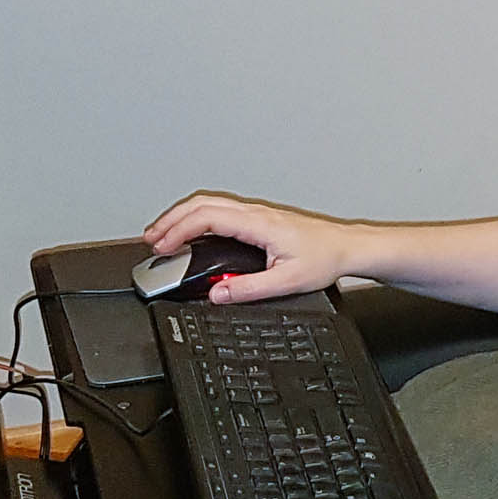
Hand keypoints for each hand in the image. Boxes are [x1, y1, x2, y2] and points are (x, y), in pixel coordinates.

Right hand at [141, 192, 368, 303]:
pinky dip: (197, 219)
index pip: (207, 218)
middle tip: (151, 239)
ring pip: (209, 204)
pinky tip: (191, 233)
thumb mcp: (286, 282)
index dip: (178, 230)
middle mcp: (255, 213)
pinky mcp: (259, 219)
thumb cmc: (324, 259)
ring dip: (182, 217)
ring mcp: (256, 214)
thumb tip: (217, 294)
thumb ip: (248, 289)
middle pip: (201, 204)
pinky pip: (220, 211)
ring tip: (162, 235)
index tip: (162, 246)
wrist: (346, 248)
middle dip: (170, 220)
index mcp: (258, 224)